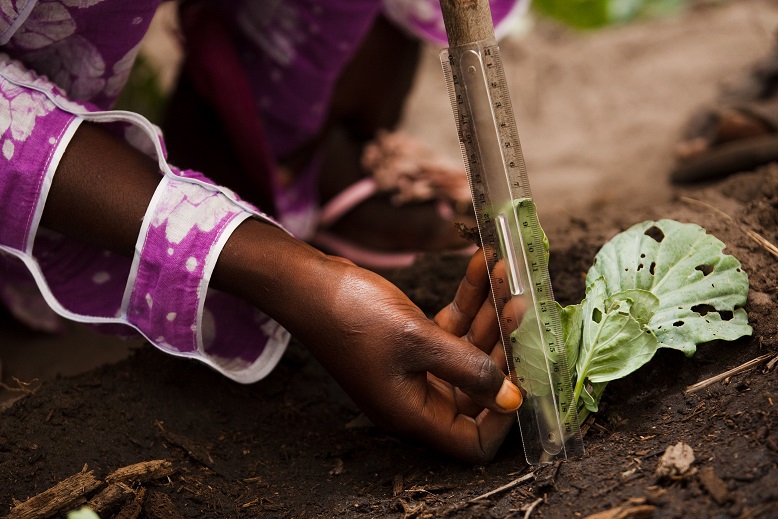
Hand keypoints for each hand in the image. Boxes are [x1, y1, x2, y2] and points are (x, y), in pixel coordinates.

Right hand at [225, 234, 522, 463]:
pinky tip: (481, 266)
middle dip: (503, 343)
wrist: (307, 285)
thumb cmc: (352, 316)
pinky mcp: (411, 342)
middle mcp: (418, 397)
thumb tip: (513, 399)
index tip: (525, 372)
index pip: (474, 440)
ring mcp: (414, 368)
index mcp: (415, 413)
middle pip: (478, 385)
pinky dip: (466, 301)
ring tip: (506, 272)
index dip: (503, 415)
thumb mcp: (418, 340)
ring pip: (467, 349)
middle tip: (521, 301)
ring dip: (488, 312)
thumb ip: (469, 369)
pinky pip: (449, 327)